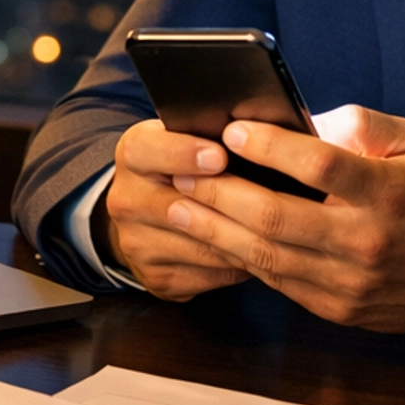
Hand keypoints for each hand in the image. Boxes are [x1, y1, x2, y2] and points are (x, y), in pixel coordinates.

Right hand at [100, 117, 248, 301]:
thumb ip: (211, 132)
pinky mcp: (157, 277)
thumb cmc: (180, 166)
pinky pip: (210, 274)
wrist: (146, 213)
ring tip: (277, 229)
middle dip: (225, 206)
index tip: (219, 156)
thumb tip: (262, 127)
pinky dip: (239, 265)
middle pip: (176, 208)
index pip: (149, 150)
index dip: (185, 154)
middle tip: (266, 202)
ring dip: (243, 240)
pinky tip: (262, 252)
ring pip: (201, 246)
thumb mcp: (184, 136)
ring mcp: (137, 243)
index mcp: (133, 153)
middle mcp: (126, 199)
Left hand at [159, 104, 404, 333]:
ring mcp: (350, 281)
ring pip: (266, 255)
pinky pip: (278, 280)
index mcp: (387, 193)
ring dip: (214, 229)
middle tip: (182, 170)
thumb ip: (362, 126)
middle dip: (219, 191)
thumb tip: (306, 118)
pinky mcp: (338, 307)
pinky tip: (212, 236)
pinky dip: (240, 257)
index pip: (318, 165)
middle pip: (276, 216)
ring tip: (178, 204)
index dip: (270, 146)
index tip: (232, 128)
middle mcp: (366, 240)